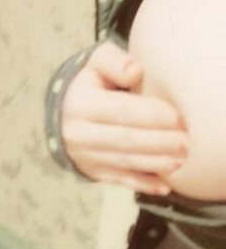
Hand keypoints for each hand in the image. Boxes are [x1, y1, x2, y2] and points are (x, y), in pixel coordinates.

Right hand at [61, 40, 188, 194]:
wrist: (63, 114)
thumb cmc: (90, 84)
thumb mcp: (95, 64)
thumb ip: (115, 61)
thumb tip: (135, 72)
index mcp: (80, 104)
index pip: (120, 111)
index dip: (150, 116)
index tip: (177, 118)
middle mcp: (78, 133)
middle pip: (124, 139)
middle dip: (158, 143)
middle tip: (185, 143)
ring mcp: (84, 156)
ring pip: (124, 162)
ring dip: (154, 164)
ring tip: (181, 161)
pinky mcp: (92, 171)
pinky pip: (119, 180)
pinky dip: (142, 184)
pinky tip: (164, 186)